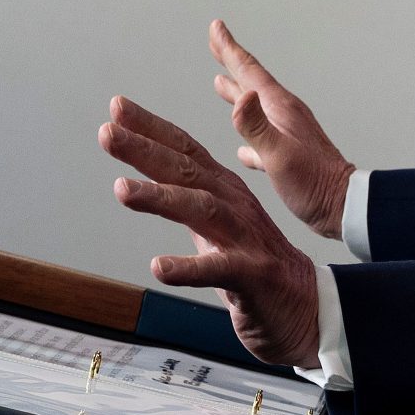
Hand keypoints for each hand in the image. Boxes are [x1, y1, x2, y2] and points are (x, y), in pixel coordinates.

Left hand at [100, 95, 321, 366]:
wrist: (306, 306)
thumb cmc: (254, 266)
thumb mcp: (215, 228)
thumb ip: (185, 202)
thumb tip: (144, 181)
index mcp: (223, 191)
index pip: (184, 151)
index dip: (151, 128)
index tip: (116, 108)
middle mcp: (233, 205)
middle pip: (186, 171)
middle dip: (145, 149)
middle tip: (107, 132)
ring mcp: (244, 238)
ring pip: (200, 209)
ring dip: (160, 197)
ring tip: (122, 190)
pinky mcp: (252, 275)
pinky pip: (218, 269)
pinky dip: (188, 267)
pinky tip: (160, 267)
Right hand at [208, 19, 354, 240]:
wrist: (344, 209)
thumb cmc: (314, 185)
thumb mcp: (279, 155)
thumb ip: (256, 127)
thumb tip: (239, 95)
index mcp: (280, 109)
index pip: (249, 71)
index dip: (229, 49)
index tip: (216, 27)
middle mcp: (283, 116)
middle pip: (251, 82)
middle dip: (231, 62)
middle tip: (216, 41)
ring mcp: (287, 135)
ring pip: (255, 108)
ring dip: (237, 93)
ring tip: (220, 83)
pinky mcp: (289, 157)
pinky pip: (261, 139)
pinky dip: (248, 135)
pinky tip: (242, 149)